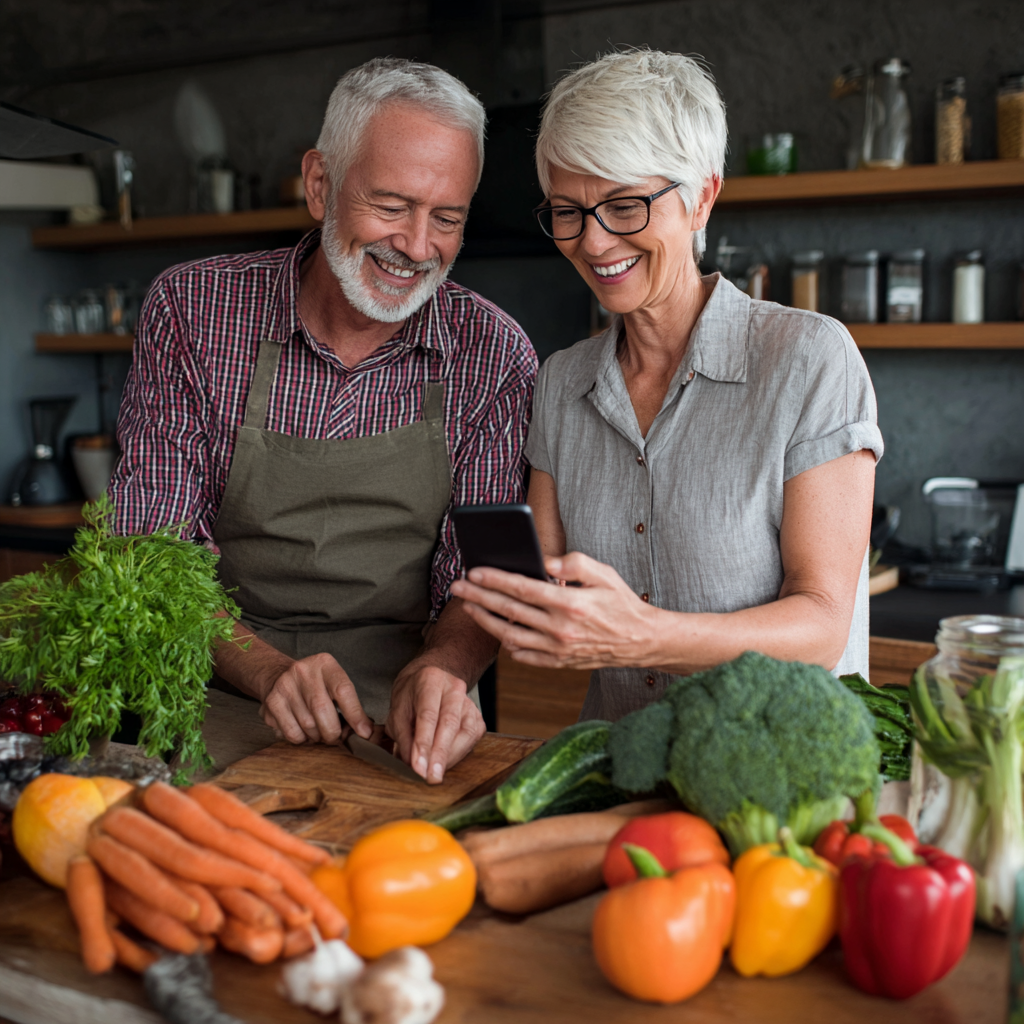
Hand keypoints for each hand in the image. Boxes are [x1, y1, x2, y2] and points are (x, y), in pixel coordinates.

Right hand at [257, 652, 373, 744]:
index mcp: (324, 664)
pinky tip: (303, 730)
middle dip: (333, 732)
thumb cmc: (314, 684)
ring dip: (317, 737)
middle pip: (322, 711)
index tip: (364, 732)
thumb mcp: (333, 683)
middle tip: (335, 737)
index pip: (343, 690)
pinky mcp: (271, 703)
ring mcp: (284, 687)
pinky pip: (292, 733)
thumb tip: (366, 733)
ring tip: (318, 731)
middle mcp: (302, 672)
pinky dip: (302, 739)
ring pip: (308, 726)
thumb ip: (350, 705)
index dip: (355, 715)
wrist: (277, 674)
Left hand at [386, 662, 485, 783]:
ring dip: (448, 758)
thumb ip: (403, 735)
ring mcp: (469, 703)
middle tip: (430, 778)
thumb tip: (411, 763)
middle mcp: (454, 689)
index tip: (418, 767)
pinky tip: (444, 762)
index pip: (428, 715)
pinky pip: (471, 741)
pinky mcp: (478, 718)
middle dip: (440, 755)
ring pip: (465, 734)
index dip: (423, 743)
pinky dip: (457, 755)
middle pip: (450, 724)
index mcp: (430, 681)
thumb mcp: (397, 709)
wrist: (431, 680)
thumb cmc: (412, 695)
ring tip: (433, 772)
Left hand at [449, 552, 658, 669]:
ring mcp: (557, 649)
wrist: (640, 641)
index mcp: (569, 603)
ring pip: (509, 635)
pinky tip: (497, 632)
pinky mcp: (559, 663)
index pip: (522, 588)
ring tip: (470, 607)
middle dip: (478, 597)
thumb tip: (544, 562)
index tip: (474, 572)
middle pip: (508, 610)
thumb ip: (573, 563)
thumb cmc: (621, 603)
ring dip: (485, 621)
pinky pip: (524, 656)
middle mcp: (559, 629)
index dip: (494, 579)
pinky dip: (507, 645)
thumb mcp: (603, 573)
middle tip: (458, 587)